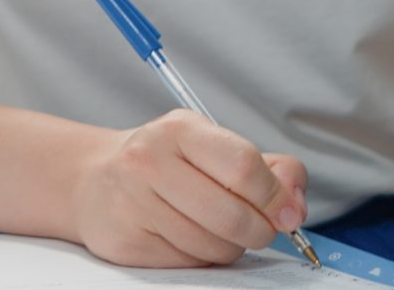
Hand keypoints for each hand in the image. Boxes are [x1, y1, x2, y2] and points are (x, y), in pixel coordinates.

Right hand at [72, 109, 307, 267]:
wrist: (98, 177)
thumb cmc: (167, 158)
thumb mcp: (213, 144)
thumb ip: (266, 167)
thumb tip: (295, 203)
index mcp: (180, 129)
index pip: (243, 165)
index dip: (275, 195)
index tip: (288, 212)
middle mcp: (150, 161)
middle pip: (232, 214)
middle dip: (260, 229)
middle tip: (261, 225)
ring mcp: (133, 203)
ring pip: (214, 245)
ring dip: (232, 244)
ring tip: (219, 224)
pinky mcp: (125, 242)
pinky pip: (189, 264)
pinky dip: (204, 256)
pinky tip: (191, 234)